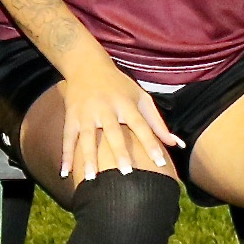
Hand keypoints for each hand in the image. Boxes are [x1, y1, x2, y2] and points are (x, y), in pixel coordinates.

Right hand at [52, 64, 179, 184]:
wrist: (86, 65)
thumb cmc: (119, 86)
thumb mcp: (140, 98)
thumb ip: (158, 123)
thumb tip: (177, 144)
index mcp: (126, 104)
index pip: (141, 125)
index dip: (151, 143)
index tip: (161, 162)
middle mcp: (106, 108)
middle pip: (113, 132)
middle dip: (119, 152)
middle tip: (125, 173)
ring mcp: (86, 113)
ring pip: (86, 137)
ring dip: (89, 158)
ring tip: (91, 178)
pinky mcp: (71, 116)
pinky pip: (67, 138)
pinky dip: (65, 155)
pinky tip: (65, 173)